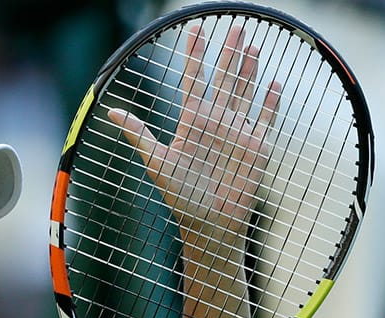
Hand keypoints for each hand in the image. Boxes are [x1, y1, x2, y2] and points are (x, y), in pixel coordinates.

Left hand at [109, 25, 281, 244]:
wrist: (210, 224)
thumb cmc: (181, 197)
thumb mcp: (157, 163)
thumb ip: (139, 135)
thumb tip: (112, 112)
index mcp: (191, 122)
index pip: (192, 80)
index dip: (194, 54)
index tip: (196, 29)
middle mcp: (214, 122)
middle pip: (223, 79)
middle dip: (228, 52)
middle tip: (235, 26)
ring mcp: (236, 132)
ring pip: (244, 92)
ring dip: (248, 69)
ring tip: (253, 44)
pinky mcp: (256, 146)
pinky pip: (264, 118)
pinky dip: (269, 101)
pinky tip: (273, 82)